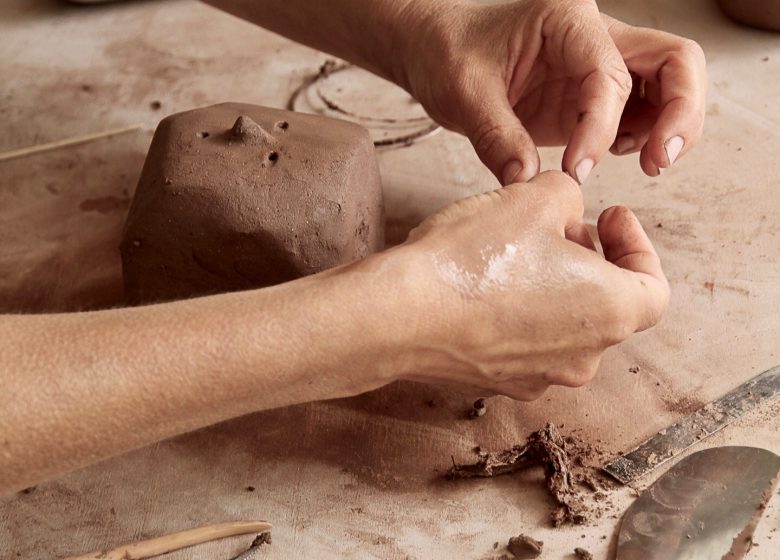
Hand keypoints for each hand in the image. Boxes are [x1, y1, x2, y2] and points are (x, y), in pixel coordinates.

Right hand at [391, 171, 669, 398]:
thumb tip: (566, 209)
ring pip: (564, 324)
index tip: (610, 216)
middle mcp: (583, 356)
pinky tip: (485, 284)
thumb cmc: (473, 257)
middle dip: (589, 259)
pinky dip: (519, 312)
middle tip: (559, 225)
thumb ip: (569, 195)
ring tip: (517, 250)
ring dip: (554, 286)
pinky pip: (524, 343)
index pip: (653, 285)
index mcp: (610, 312)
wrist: (400, 315)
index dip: (638, 244)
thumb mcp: (534, 197)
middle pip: (606, 304)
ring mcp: (539, 376)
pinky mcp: (498, 381)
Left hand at [398, 0, 706, 183]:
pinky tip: (616, 157)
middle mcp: (595, 35)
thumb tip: (527, 182)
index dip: (601, 127)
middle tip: (660, 161)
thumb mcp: (464, 93)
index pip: (609, 73)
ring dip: (671, 126)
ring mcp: (600, 65)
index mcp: (567, 19)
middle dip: (680, 113)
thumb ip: (496, 137)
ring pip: (670, 84)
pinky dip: (644, 136)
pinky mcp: (592, 96)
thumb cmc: (449, 54)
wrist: (438, 52)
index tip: (578, 170)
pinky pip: (642, 112)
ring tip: (648, 164)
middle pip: (675, 61)